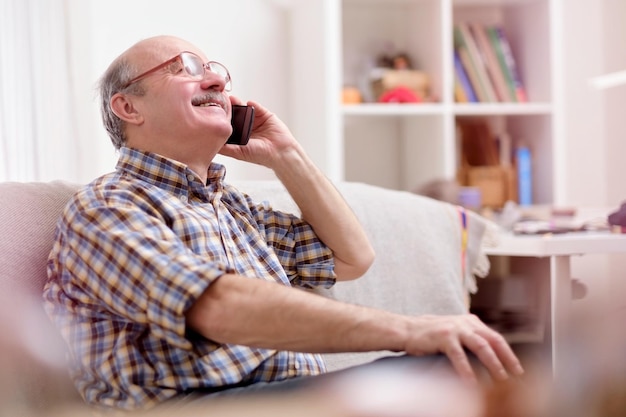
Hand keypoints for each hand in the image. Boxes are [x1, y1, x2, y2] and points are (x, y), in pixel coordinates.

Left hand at [219, 97, 299, 169]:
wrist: (280, 153)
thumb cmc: (260, 155)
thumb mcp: (238, 153)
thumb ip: (224, 148)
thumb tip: (209, 145)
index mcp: (239, 135)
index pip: (227, 124)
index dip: (220, 119)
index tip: (212, 113)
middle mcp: (246, 127)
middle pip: (234, 114)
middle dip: (228, 108)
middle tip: (220, 102)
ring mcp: (255, 120)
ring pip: (244, 108)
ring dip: (238, 103)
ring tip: (232, 99)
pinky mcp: (265, 115)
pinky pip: (257, 106)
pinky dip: (252, 104)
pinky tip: (249, 104)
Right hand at [404, 314, 523, 382]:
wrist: (406, 330)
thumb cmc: (430, 336)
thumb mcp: (454, 334)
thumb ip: (469, 340)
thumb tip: (489, 359)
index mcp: (471, 322)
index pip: (496, 338)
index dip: (508, 354)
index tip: (517, 369)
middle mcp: (465, 323)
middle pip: (493, 341)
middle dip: (507, 359)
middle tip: (516, 375)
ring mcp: (455, 329)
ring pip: (481, 346)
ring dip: (493, 364)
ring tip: (501, 378)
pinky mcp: (443, 336)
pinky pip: (459, 355)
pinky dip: (467, 370)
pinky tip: (472, 382)